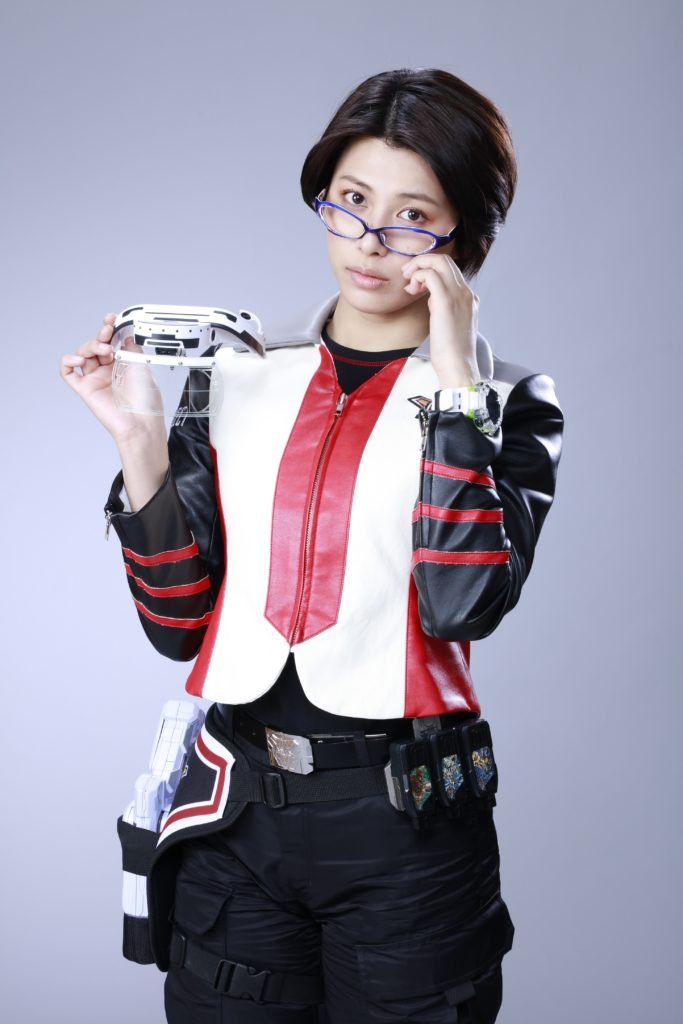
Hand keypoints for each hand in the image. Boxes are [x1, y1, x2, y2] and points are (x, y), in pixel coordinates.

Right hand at [60, 313, 165, 443]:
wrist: (141, 420)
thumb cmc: (145, 398)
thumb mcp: (141, 364)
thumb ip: (131, 346)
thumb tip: (126, 333)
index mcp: (122, 363)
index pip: (111, 341)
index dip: (109, 328)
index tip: (112, 318)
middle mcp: (107, 370)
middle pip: (95, 345)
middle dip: (101, 335)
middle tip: (108, 333)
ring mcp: (95, 379)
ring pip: (82, 353)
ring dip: (91, 346)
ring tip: (105, 351)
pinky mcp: (84, 389)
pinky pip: (67, 372)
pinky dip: (68, 361)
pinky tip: (78, 359)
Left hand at [401, 254, 479, 386]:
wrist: (458, 366)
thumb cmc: (451, 351)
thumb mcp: (449, 323)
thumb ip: (442, 306)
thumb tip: (430, 296)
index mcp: (468, 297)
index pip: (450, 269)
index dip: (430, 269)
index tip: (416, 282)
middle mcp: (466, 292)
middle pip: (445, 260)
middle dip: (422, 262)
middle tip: (407, 276)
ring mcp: (458, 295)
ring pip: (438, 261)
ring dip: (418, 267)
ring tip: (408, 284)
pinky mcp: (445, 302)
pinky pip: (430, 275)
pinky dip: (418, 276)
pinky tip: (412, 290)